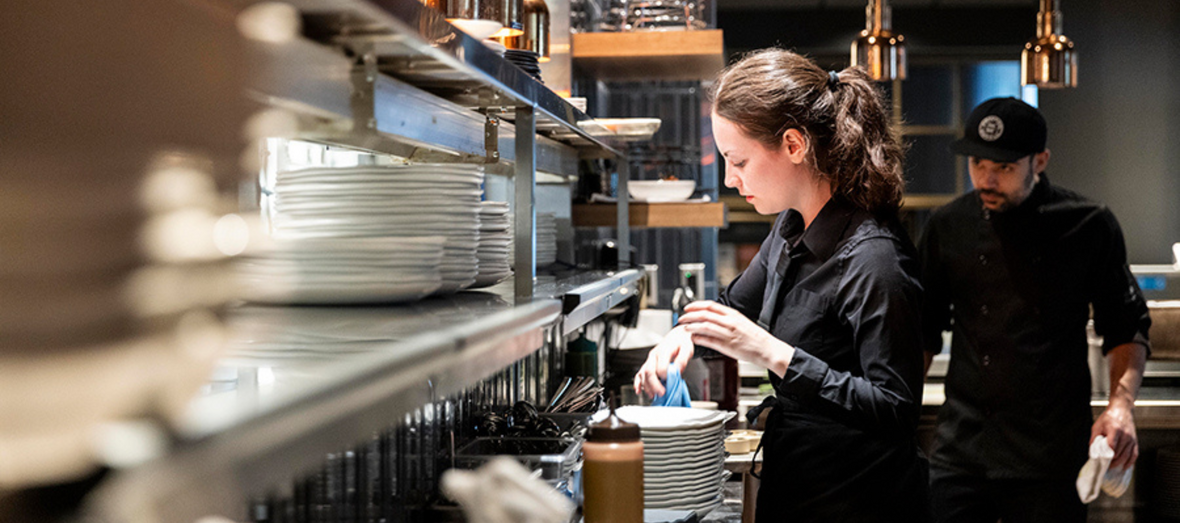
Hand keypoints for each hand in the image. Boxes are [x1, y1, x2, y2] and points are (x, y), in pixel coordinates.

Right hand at [633, 325, 694, 398]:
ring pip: (643, 374)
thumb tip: (677, 371)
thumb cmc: (682, 343)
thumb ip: (682, 360)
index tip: (671, 381)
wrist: (677, 337)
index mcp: (664, 351)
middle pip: (649, 372)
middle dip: (654, 385)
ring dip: (647, 386)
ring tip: (654, 396)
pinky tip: (638, 391)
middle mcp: (654, 355)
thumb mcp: (687, 349)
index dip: (665, 376)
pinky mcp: (648, 364)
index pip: (661, 367)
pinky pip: (639, 374)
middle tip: (662, 393)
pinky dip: (637, 383)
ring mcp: (650, 360)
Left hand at [677, 301, 793, 376]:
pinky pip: (709, 340)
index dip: (696, 305)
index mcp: (733, 314)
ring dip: (692, 327)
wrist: (767, 349)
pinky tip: (693, 338)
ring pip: (705, 326)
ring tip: (685, 328)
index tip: (687, 307)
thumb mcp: (741, 321)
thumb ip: (727, 318)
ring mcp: (728, 334)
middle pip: (705, 314)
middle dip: (690, 316)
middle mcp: (730, 322)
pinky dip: (699, 339)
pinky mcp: (727, 346)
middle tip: (682, 318)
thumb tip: (712, 317)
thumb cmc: (755, 337)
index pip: (710, 305)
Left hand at [1092, 403, 1138, 469]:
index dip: (1106, 455)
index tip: (1100, 460)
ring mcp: (1132, 439)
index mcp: (1115, 430)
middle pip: (1119, 453)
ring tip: (1112, 468)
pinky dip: (1130, 462)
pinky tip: (1124, 467)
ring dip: (1119, 463)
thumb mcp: (1097, 426)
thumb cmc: (1108, 418)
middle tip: (1104, 466)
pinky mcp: (1135, 441)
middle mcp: (1125, 435)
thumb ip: (1094, 439)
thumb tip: (1092, 452)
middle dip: (1111, 461)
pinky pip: (1134, 454)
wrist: (1122, 410)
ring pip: (1126, 456)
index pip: (1111, 446)